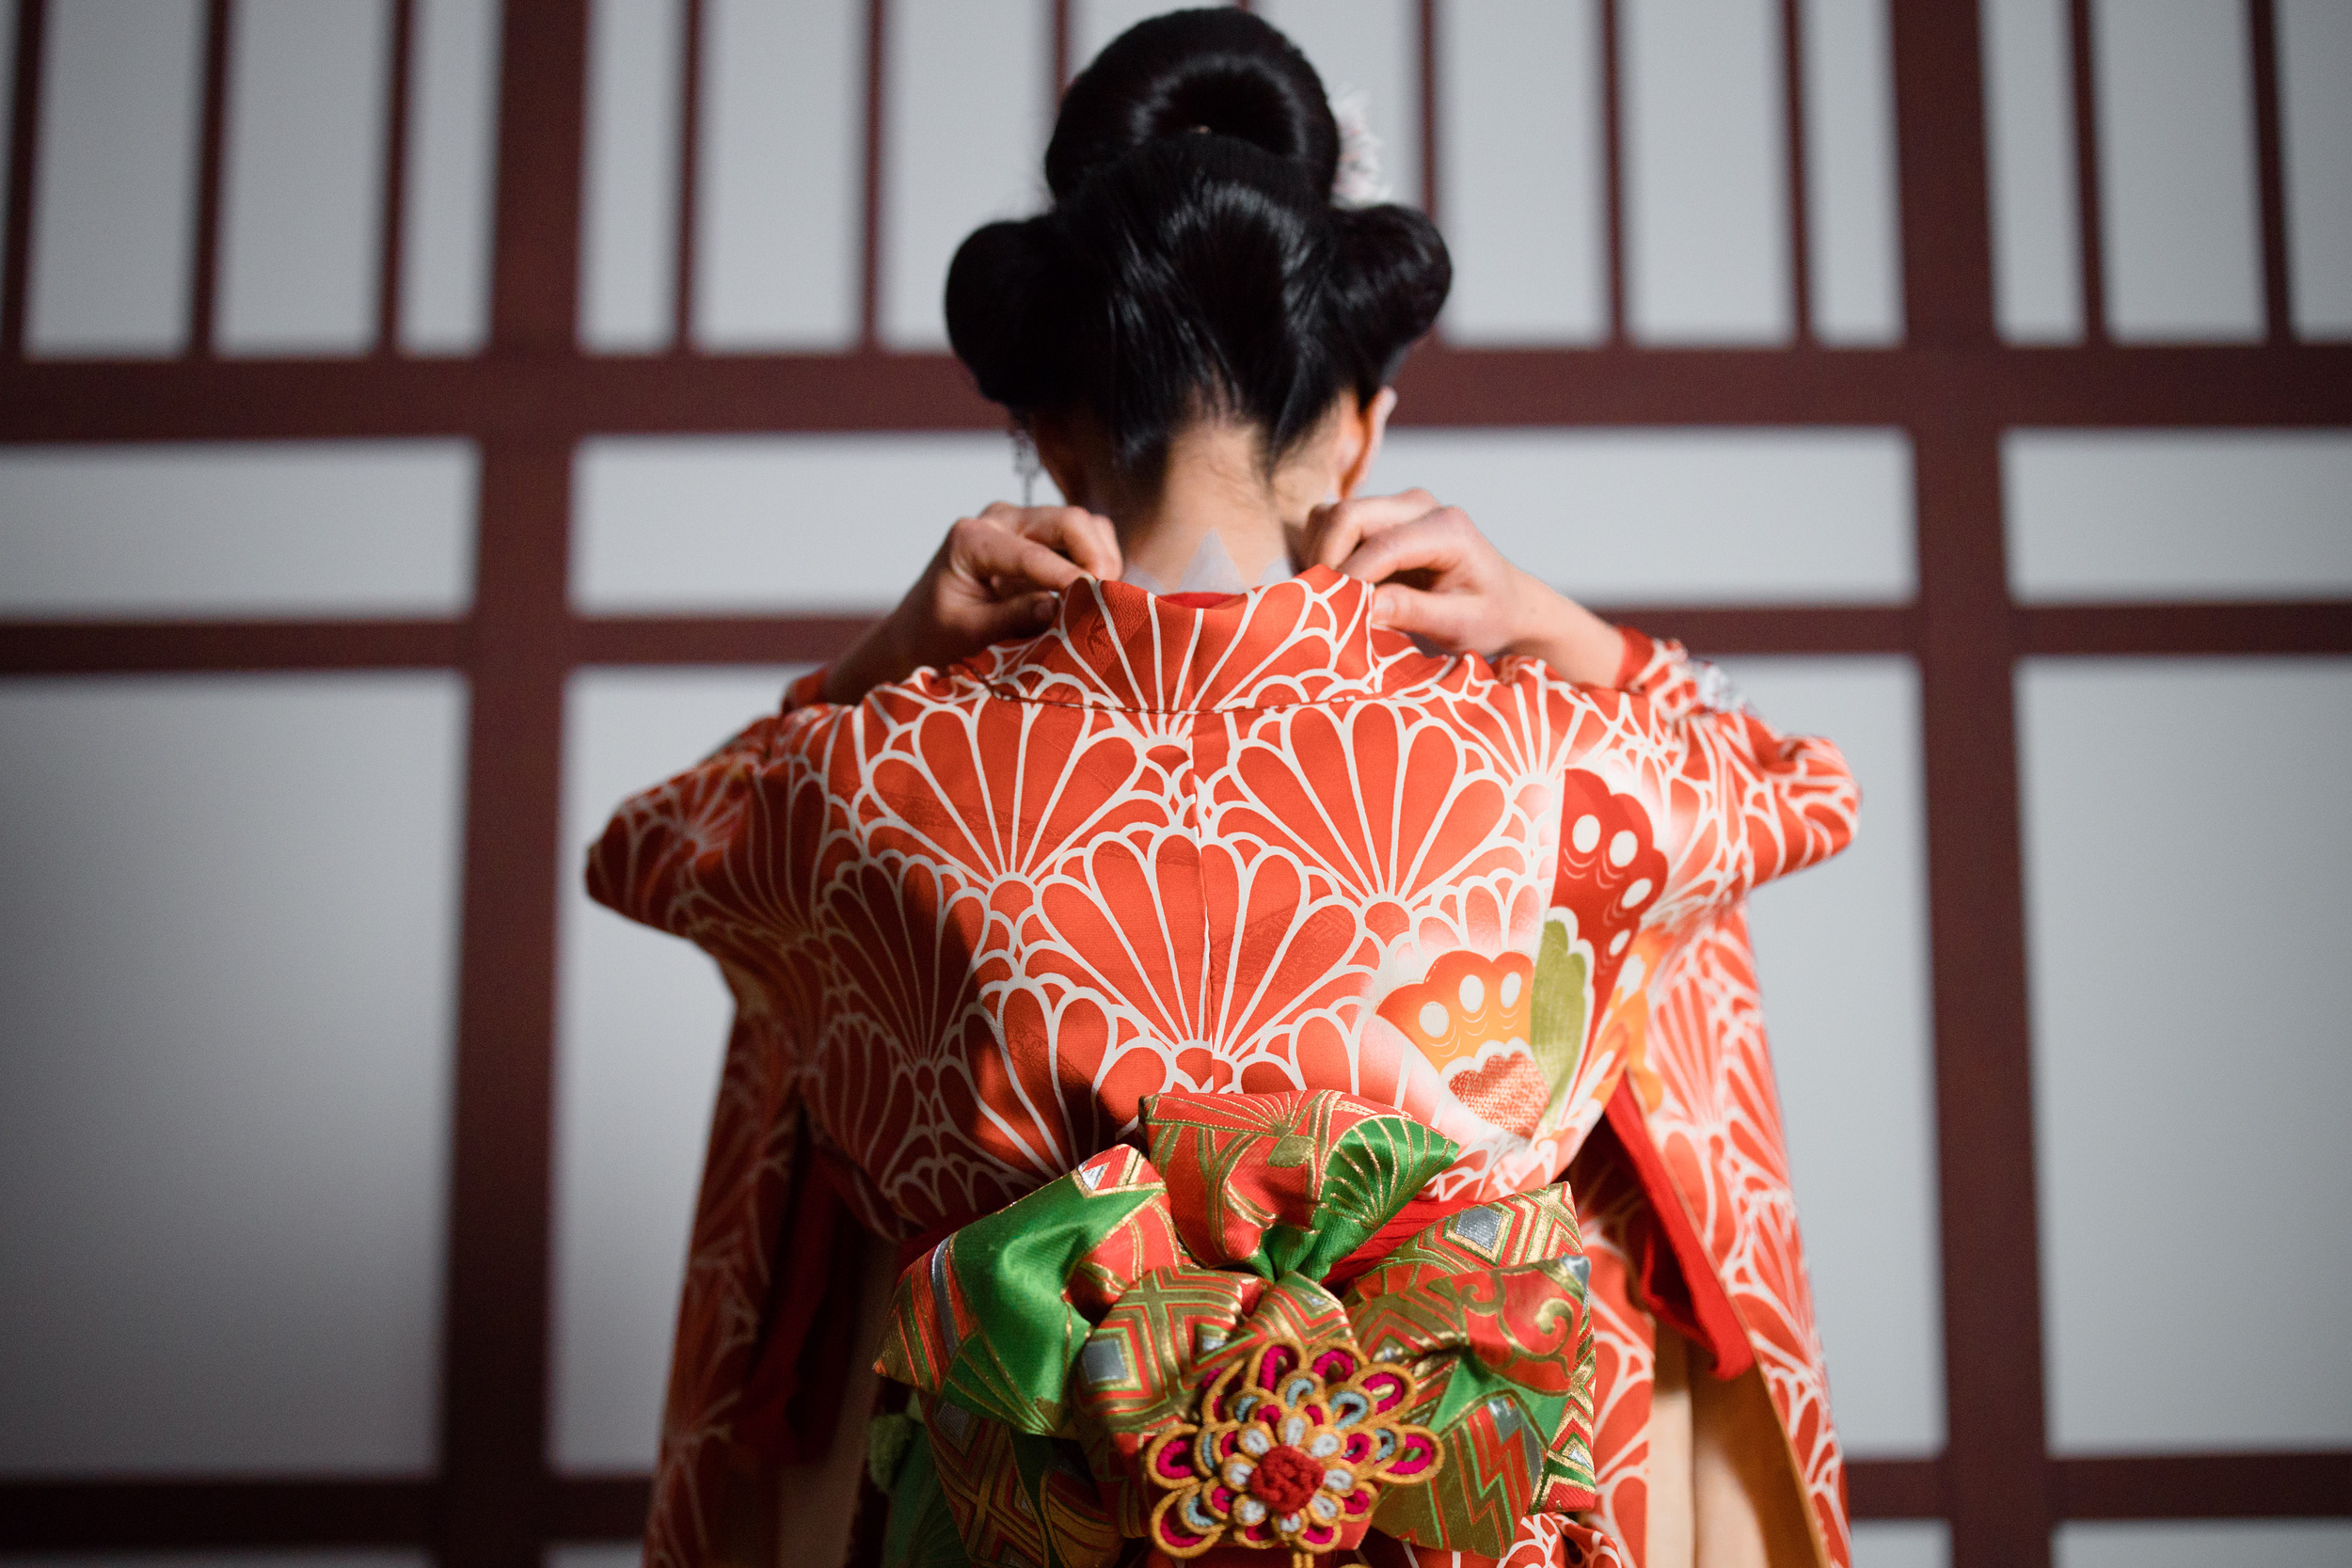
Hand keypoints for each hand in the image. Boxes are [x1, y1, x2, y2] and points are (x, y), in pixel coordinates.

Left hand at [823, 504, 1119, 702]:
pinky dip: (1097, 561)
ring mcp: (1022, 522)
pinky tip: (1092, 594)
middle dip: (1096, 560)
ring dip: (1102, 559)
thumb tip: (1058, 609)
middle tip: (1107, 603)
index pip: (1034, 554)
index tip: (1098, 608)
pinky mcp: (1040, 535)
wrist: (918, 630)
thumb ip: (1010, 619)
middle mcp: (999, 518)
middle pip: (1070, 521)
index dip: (1072, 580)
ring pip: (1084, 525)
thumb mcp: (967, 633)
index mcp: (971, 538)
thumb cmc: (934, 634)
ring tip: (1100, 601)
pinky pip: (1084, 537)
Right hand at [1302, 490, 1624, 685]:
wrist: (1506, 602)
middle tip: (1321, 606)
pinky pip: (1330, 523)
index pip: (1383, 545)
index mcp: (1448, 529)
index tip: (1333, 616)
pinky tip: (1335, 586)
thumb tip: (1363, 606)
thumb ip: (1413, 612)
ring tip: (1329, 598)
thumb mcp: (1460, 624)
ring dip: (1318, 556)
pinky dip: (1321, 552)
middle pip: (1346, 516)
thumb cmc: (1490, 617)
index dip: (1350, 578)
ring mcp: (1397, 506)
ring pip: (1330, 515)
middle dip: (1325, 562)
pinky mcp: (1379, 515)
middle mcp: (1420, 505)